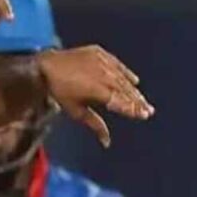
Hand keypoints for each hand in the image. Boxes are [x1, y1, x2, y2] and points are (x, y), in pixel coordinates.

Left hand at [37, 45, 153, 146]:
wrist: (47, 66)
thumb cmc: (60, 91)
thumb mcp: (76, 111)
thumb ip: (95, 125)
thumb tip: (107, 143)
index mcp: (100, 91)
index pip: (122, 103)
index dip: (134, 109)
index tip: (145, 115)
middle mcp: (105, 75)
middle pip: (126, 91)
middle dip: (138, 101)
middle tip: (149, 110)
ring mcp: (103, 62)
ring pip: (123, 78)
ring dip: (133, 89)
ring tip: (141, 99)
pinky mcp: (99, 53)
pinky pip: (117, 64)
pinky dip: (125, 73)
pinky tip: (133, 80)